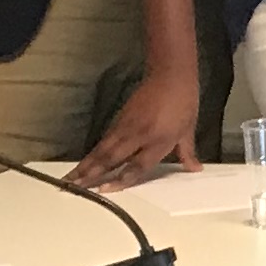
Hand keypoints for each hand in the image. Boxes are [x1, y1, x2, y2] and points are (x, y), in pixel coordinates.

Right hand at [74, 69, 199, 188]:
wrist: (170, 75)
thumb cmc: (183, 102)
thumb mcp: (188, 129)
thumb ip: (187, 152)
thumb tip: (195, 170)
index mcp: (160, 140)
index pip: (138, 165)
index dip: (121, 179)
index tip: (104, 190)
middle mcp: (140, 135)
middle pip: (113, 158)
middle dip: (92, 173)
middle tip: (75, 187)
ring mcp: (127, 126)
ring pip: (103, 149)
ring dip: (86, 164)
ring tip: (70, 178)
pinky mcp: (119, 119)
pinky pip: (105, 139)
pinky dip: (93, 152)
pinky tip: (84, 162)